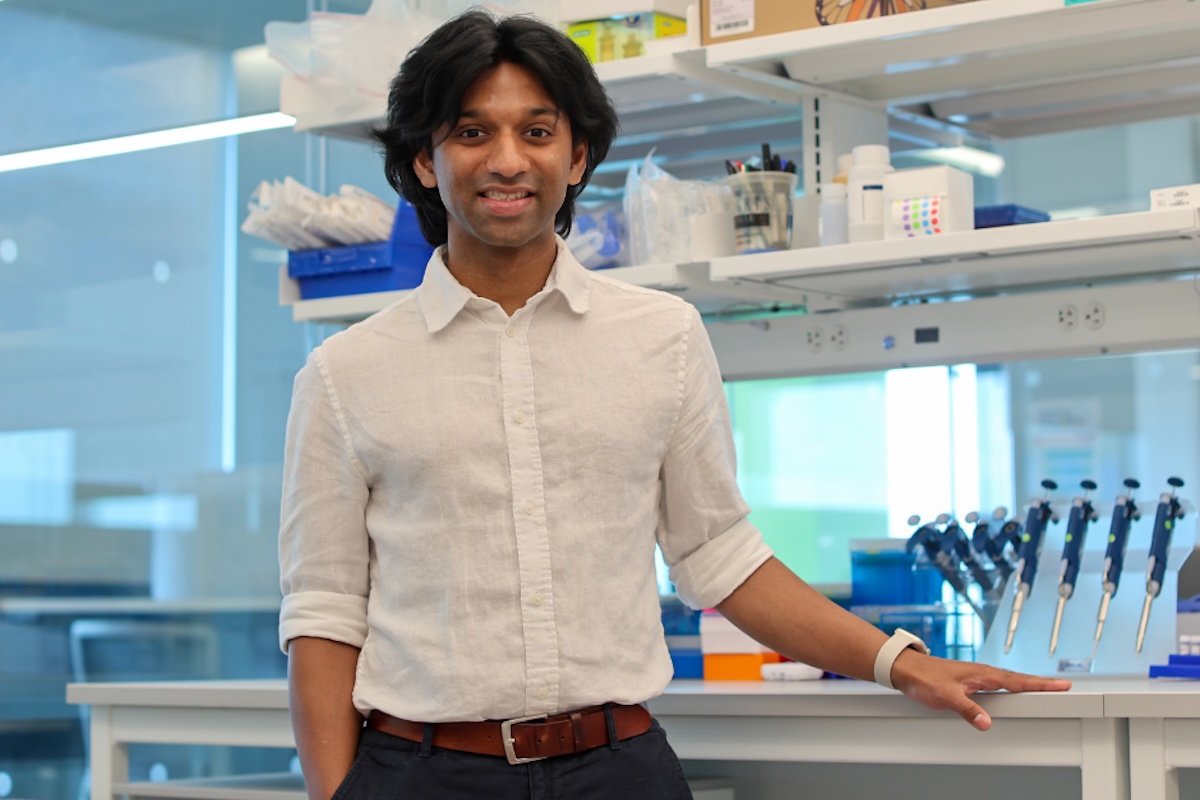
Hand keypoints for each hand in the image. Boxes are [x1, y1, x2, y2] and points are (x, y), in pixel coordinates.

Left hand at [889, 649, 1071, 730]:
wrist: (907, 669)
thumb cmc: (924, 678)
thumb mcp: (946, 697)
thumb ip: (967, 709)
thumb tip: (986, 722)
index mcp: (982, 674)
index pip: (1018, 681)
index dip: (1040, 684)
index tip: (1061, 685)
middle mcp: (983, 673)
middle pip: (1019, 679)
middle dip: (1041, 683)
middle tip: (1063, 686)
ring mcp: (978, 676)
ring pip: (1010, 680)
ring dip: (1028, 684)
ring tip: (1046, 688)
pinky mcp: (971, 680)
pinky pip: (999, 683)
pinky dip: (1012, 686)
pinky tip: (1014, 690)